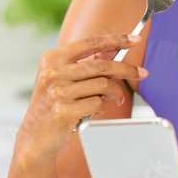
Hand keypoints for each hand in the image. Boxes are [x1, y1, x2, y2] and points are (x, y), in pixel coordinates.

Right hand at [16, 34, 146, 160]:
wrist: (35, 138)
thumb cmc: (52, 107)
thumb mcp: (62, 80)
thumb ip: (85, 65)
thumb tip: (112, 51)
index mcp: (52, 60)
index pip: (89, 43)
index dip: (115, 40)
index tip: (134, 39)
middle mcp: (53, 73)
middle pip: (101, 64)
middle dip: (127, 69)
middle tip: (142, 73)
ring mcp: (58, 92)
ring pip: (103, 84)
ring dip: (116, 93)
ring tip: (117, 99)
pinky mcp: (64, 111)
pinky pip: (98, 103)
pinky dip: (106, 106)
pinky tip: (102, 109)